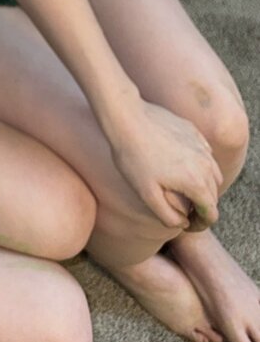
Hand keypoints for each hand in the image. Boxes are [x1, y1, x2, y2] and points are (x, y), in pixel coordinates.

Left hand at [109, 100, 223, 230]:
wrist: (127, 118)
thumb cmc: (133, 157)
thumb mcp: (146, 194)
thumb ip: (167, 216)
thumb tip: (183, 222)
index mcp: (196, 182)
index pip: (211, 213)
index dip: (201, 224)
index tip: (187, 224)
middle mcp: (205, 163)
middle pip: (214, 194)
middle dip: (203, 206)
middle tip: (185, 210)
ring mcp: (200, 145)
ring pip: (213, 173)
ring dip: (204, 185)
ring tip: (185, 189)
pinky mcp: (192, 131)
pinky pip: (205, 154)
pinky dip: (200, 165)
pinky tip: (182, 165)